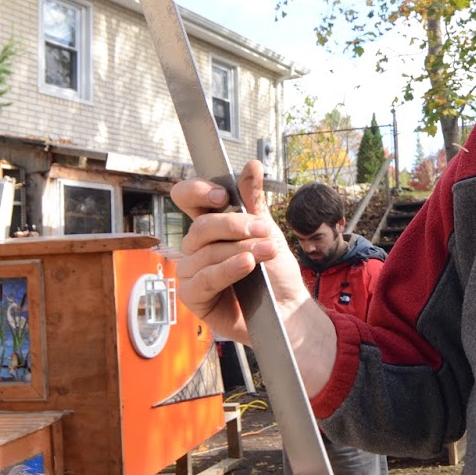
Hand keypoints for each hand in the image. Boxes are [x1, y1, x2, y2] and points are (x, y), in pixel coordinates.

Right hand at [170, 160, 337, 393]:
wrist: (288, 310)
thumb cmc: (275, 272)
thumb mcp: (266, 230)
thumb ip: (253, 200)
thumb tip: (251, 165)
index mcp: (211, 227)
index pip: (187, 198)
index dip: (197, 191)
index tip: (222, 195)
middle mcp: (197, 248)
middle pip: (200, 226)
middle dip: (234, 226)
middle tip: (262, 230)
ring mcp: (192, 272)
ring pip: (206, 252)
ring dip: (241, 250)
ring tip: (267, 253)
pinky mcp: (194, 297)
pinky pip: (204, 278)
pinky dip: (227, 270)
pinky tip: (247, 266)